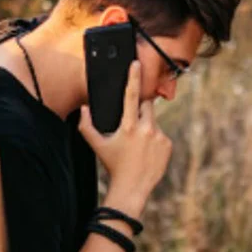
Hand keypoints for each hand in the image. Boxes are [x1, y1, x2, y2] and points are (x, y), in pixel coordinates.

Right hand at [78, 61, 171, 216]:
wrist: (132, 187)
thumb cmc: (113, 165)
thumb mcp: (97, 146)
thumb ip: (86, 126)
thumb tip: (83, 109)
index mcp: (128, 126)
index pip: (131, 96)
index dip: (133, 77)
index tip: (136, 63)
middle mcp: (146, 129)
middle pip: (146, 106)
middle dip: (140, 110)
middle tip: (132, 125)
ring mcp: (159, 137)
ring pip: (153, 121)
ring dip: (146, 127)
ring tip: (138, 145)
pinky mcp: (168, 144)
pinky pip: (161, 134)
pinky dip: (155, 139)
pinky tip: (147, 152)